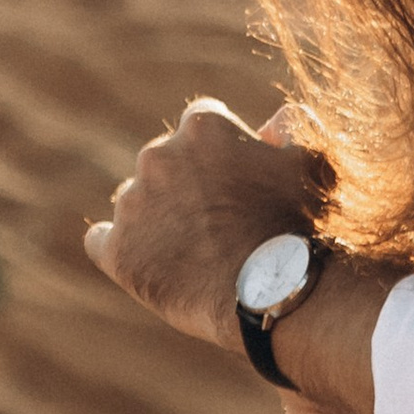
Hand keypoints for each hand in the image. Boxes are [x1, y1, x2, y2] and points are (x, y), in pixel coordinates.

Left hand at [84, 98, 325, 349]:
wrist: (271, 292)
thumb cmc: (297, 224)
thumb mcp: (312, 161)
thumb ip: (293, 126)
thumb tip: (272, 121)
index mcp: (202, 126)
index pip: (203, 122)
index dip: (222, 149)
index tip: (236, 176)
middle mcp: (157, 155)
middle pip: (166, 159)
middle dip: (186, 181)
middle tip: (217, 216)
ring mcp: (132, 204)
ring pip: (137, 200)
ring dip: (157, 215)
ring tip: (193, 248)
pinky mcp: (116, 250)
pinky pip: (102, 240)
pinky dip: (121, 246)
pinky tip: (147, 259)